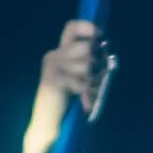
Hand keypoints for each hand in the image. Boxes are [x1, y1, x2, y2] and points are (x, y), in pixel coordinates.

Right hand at [18, 18, 114, 152]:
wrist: (48, 126)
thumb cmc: (67, 103)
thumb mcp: (80, 78)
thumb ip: (88, 63)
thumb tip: (105, 49)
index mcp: (59, 52)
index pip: (72, 27)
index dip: (88, 28)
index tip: (100, 37)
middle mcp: (53, 55)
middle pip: (86, 47)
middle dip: (95, 64)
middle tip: (93, 80)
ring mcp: (52, 66)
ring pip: (87, 65)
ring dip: (91, 81)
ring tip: (84, 93)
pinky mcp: (53, 80)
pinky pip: (81, 82)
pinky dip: (85, 93)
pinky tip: (80, 101)